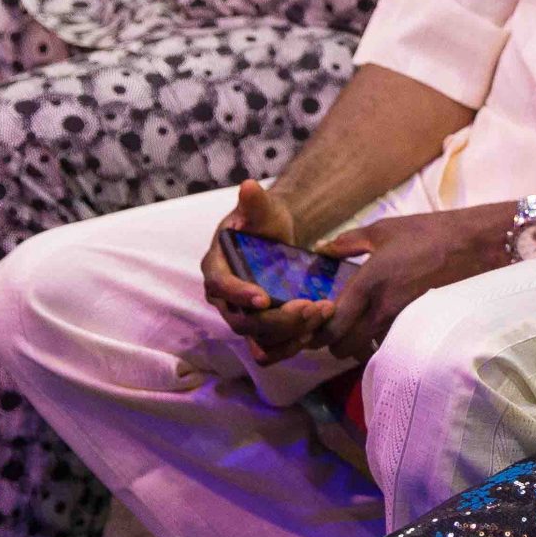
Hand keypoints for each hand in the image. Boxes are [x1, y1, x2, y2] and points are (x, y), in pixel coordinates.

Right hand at [201, 180, 336, 362]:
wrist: (276, 238)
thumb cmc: (264, 221)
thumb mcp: (262, 208)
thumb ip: (255, 201)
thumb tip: (248, 186)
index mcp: (216, 267)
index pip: (220, 285)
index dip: (239, 294)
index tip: (264, 298)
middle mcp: (224, 298)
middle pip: (242, 321)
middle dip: (278, 318)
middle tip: (312, 307)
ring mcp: (241, 315)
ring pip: (257, 339)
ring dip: (289, 334)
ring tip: (320, 315)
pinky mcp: (260, 329)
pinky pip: (267, 350)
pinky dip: (288, 347)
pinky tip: (312, 334)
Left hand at [309, 205, 507, 362]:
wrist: (475, 245)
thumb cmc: (427, 233)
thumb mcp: (383, 230)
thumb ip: (347, 242)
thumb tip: (322, 249)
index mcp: (367, 284)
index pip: (331, 326)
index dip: (317, 332)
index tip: (316, 325)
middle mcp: (382, 310)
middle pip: (343, 348)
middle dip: (334, 342)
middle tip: (337, 328)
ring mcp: (403, 323)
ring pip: (366, 352)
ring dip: (358, 346)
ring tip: (360, 331)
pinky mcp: (420, 328)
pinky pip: (391, 346)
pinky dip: (382, 344)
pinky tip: (384, 329)